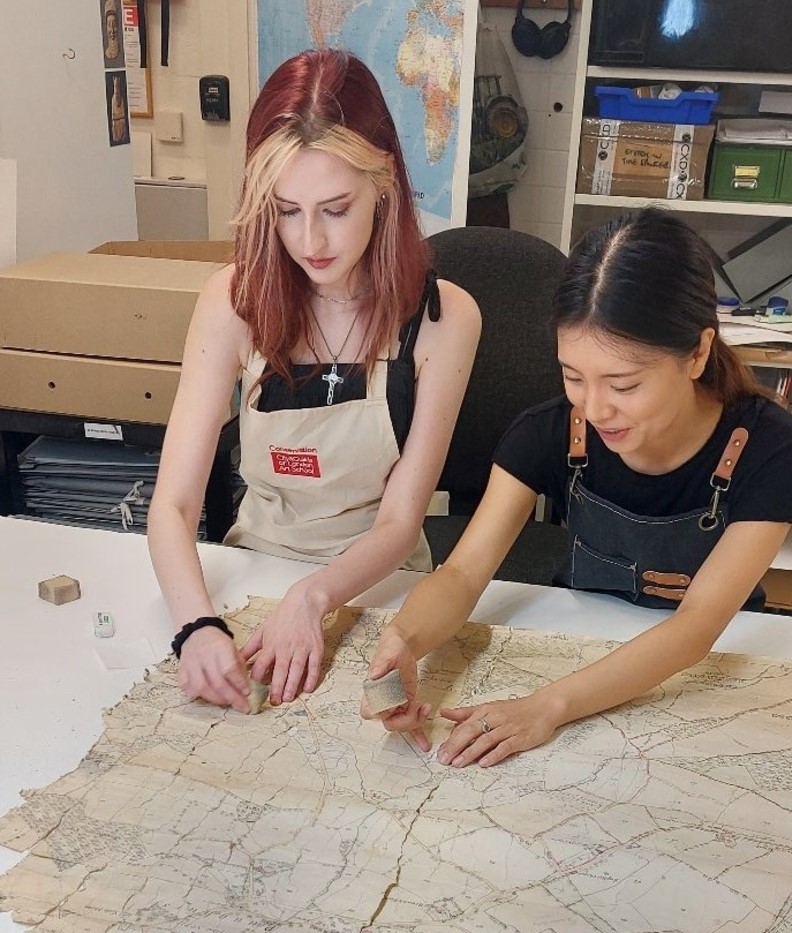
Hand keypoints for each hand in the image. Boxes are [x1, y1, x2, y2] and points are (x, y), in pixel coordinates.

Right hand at [179, 626, 249, 712]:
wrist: (198, 634)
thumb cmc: (218, 644)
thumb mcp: (234, 649)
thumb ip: (239, 668)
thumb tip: (246, 690)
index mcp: (219, 646)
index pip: (229, 668)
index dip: (239, 683)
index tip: (247, 693)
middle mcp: (203, 655)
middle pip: (216, 682)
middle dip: (231, 697)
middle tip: (242, 706)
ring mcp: (190, 663)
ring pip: (201, 688)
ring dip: (216, 699)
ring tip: (227, 702)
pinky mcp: (181, 671)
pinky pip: (188, 689)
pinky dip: (199, 696)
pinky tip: (210, 697)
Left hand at [240, 595, 324, 704]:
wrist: (304, 603)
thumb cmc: (282, 617)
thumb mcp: (262, 630)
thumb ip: (250, 648)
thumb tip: (237, 661)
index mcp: (271, 644)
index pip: (262, 665)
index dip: (258, 677)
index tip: (256, 687)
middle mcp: (286, 647)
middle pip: (280, 671)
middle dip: (277, 688)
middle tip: (275, 702)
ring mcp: (302, 648)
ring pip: (297, 670)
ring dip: (292, 686)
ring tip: (288, 698)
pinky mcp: (315, 648)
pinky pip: (314, 666)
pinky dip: (312, 678)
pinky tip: (308, 688)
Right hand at [361, 631, 431, 751]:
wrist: (401, 646)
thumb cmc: (390, 648)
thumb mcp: (387, 652)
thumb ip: (381, 664)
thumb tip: (374, 675)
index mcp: (373, 690)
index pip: (370, 711)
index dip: (383, 712)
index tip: (396, 702)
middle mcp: (382, 700)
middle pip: (389, 722)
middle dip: (405, 720)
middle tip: (416, 706)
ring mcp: (395, 704)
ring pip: (400, 725)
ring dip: (415, 722)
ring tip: (425, 708)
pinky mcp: (407, 704)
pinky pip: (410, 722)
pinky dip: (417, 734)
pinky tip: (424, 743)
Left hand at [437, 693, 561, 767]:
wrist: (543, 707)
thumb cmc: (514, 710)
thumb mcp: (489, 707)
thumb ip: (466, 713)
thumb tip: (444, 713)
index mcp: (485, 710)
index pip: (464, 725)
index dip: (451, 739)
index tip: (440, 752)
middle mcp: (495, 718)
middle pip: (471, 731)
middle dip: (456, 746)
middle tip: (444, 760)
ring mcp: (508, 728)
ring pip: (486, 740)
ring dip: (471, 752)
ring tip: (458, 763)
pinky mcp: (520, 737)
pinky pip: (505, 746)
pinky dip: (494, 754)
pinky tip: (484, 763)